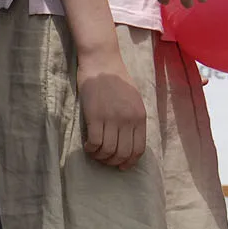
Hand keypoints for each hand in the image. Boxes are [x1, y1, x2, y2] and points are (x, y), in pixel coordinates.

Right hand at [76, 52, 146, 169]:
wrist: (103, 63)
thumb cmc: (117, 80)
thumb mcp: (134, 99)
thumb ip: (133, 118)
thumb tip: (130, 140)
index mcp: (140, 116)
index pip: (139, 148)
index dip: (129, 162)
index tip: (121, 166)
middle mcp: (129, 119)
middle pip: (123, 154)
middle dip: (113, 162)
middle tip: (104, 159)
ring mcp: (113, 118)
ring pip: (109, 152)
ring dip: (100, 157)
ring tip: (94, 152)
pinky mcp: (96, 116)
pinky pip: (95, 144)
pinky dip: (90, 149)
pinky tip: (87, 145)